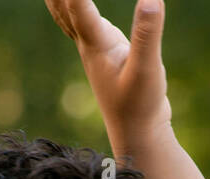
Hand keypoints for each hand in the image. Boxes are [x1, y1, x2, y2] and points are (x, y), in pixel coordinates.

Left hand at [45, 0, 172, 150]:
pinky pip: (78, 21)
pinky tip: (73, 3)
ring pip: (64, 14)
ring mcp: (92, 50)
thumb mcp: (149, 69)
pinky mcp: (102, 54)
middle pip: (60, 6)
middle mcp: (87, 45)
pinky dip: (71, 6)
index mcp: (96, 46)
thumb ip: (147, 33)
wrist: (138, 134)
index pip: (77, 7)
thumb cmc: (142, 105)